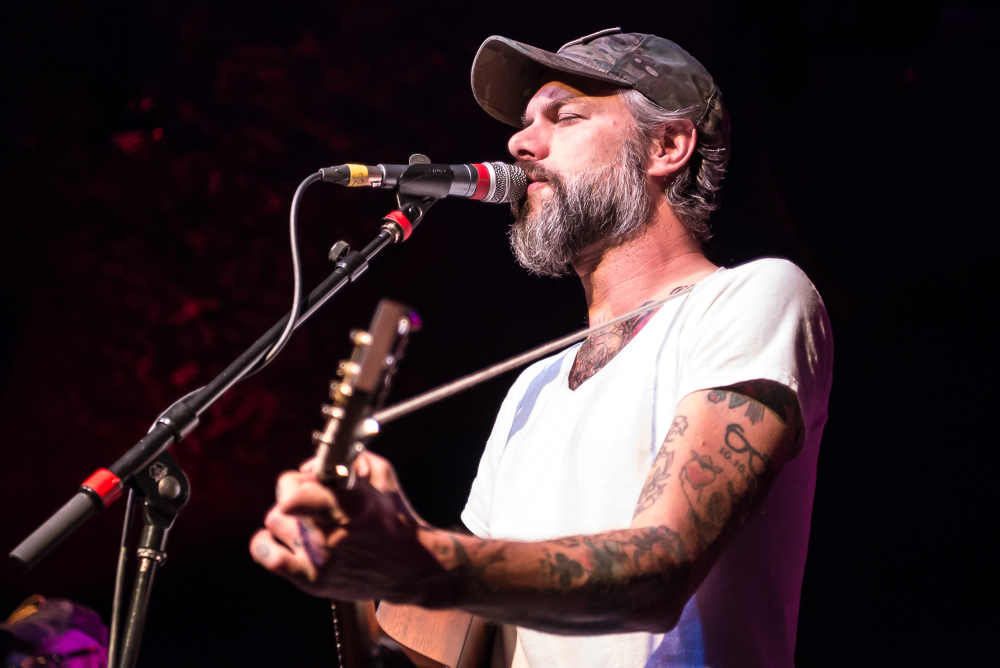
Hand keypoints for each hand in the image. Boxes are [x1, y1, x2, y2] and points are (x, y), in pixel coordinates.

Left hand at [250, 451, 448, 602]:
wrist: (411, 568)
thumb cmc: (396, 518)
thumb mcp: (383, 476)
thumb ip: (349, 459)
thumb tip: (312, 465)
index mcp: (353, 507)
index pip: (295, 494)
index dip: (296, 481)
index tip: (310, 480)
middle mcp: (332, 535)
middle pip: (283, 502)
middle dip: (296, 491)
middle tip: (314, 497)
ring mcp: (320, 560)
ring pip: (275, 521)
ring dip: (288, 516)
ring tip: (309, 519)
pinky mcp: (312, 580)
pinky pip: (267, 554)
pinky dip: (266, 541)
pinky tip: (281, 536)